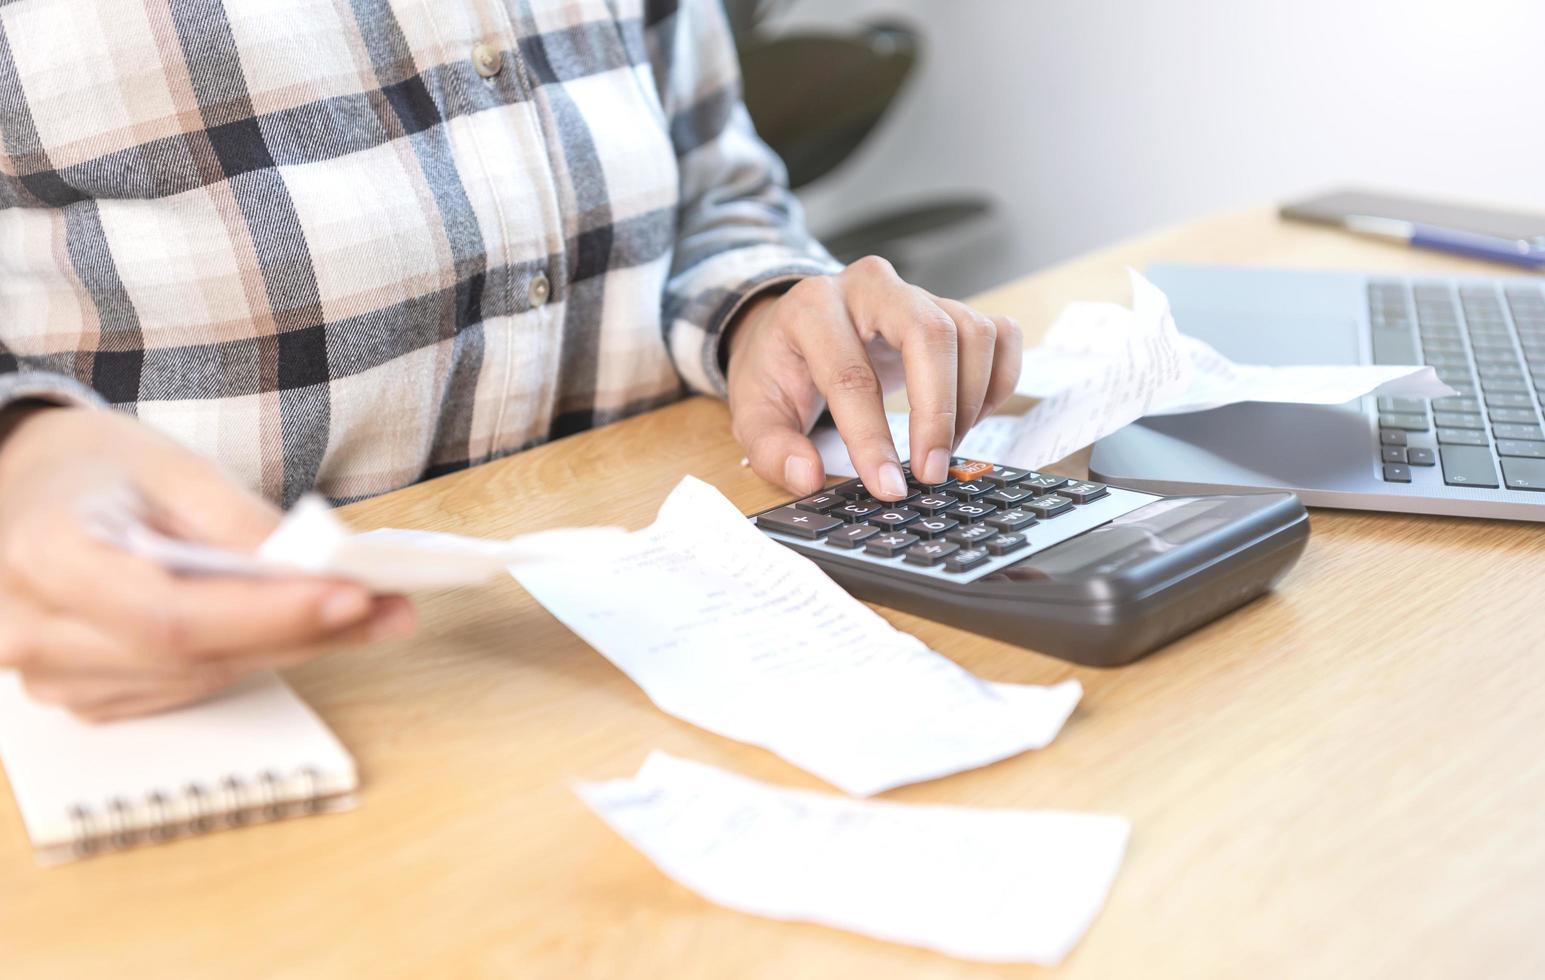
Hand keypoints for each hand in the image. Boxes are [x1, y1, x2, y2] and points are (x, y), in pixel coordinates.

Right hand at [0, 407, 414, 720]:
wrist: (30, 486)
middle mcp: (32, 630)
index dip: (267, 616)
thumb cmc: (96, 469)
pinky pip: (185, 689)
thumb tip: (313, 569)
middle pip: (192, 655)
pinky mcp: (85, 694)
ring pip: (197, 680)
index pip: (171, 615)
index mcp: (44, 557)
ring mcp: (52, 675)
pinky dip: (250, 659)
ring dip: (289, 649)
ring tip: (368, 615)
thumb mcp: (170, 466)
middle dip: (302, 632)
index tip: (349, 596)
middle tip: (389, 608)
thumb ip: (238, 521)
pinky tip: (302, 631)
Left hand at [725, 256, 1022, 499]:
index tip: (888, 487)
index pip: (851, 374)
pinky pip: (999, 335)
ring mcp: (916, 291)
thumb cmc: (779, 370)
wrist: (794, 330)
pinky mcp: (951, 305)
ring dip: (968, 402)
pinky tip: (967, 418)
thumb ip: (772, 448)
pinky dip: (996, 383)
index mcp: (812, 308)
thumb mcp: (753, 411)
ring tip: (942, 450)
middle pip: (929, 334)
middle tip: (930, 472)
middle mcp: (869, 287)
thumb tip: (807, 477)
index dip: (871, 438)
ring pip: (972, 333)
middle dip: (937, 412)